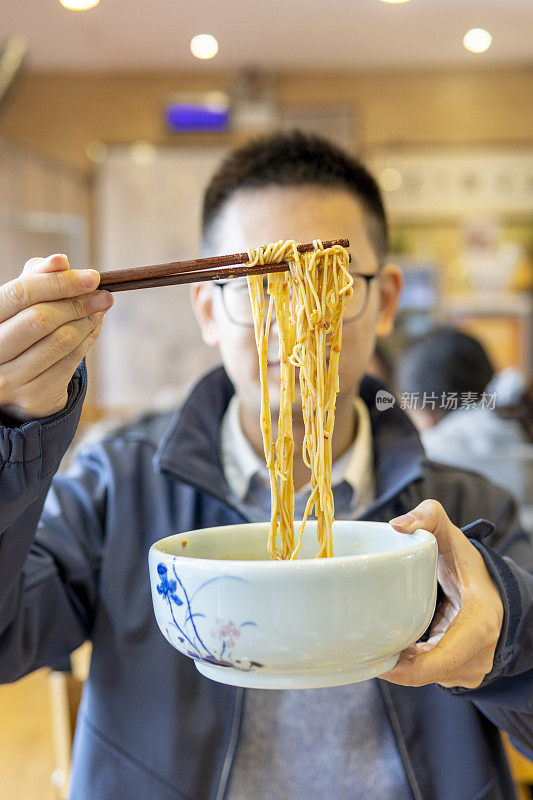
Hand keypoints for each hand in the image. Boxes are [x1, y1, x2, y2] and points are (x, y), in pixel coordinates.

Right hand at [0, 254, 112, 421]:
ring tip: (99, 310)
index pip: (21, 294)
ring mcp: (11, 378)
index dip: (59, 282)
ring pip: (61, 341)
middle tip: (104, 295)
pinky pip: (71, 362)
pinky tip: (92, 328)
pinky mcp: (35, 395)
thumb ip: (37, 278)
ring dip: (87, 322)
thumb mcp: (20, 303)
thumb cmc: (17, 330)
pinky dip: (87, 340)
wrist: (12, 381)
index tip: (93, 277)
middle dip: (79, 303)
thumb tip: (61, 261)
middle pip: (42, 319)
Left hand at [379, 499, 503, 688]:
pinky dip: (414, 664)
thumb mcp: (450, 535)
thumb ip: (428, 517)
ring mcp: (475, 667)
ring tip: (383, 642)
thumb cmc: (467, 563)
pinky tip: (400, 646)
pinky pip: (432, 674)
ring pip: (428, 675)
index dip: (407, 669)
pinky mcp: (464, 673)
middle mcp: (481, 652)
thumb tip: (398, 525)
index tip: (379, 663)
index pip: (441, 660)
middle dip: (398, 665)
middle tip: (368, 648)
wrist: (491, 587)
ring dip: (404, 665)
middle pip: (429, 672)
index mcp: (480, 622)